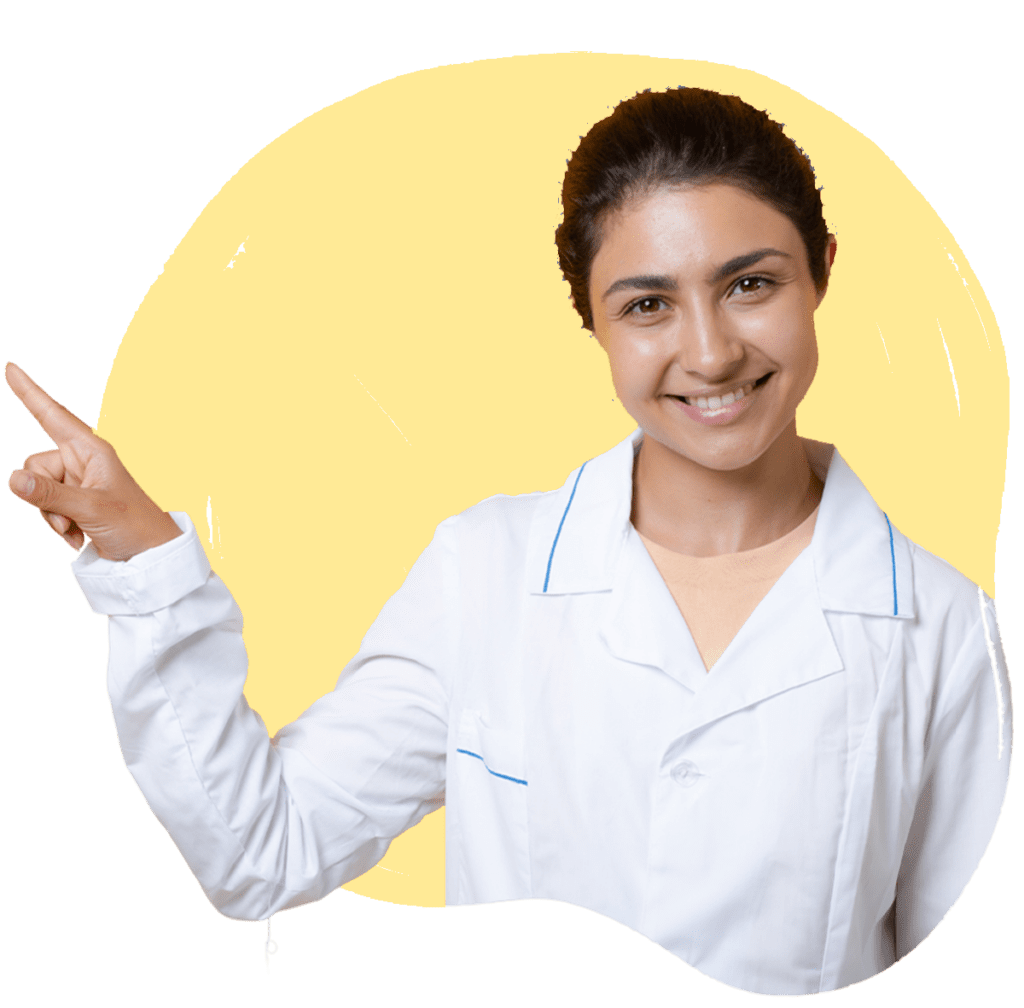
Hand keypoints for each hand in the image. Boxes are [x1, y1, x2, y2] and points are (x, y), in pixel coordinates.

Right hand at [6, 362, 182, 560]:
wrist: (150, 556)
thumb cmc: (133, 525)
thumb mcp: (91, 509)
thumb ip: (50, 495)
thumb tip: (13, 479)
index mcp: (92, 451)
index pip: (54, 416)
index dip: (30, 393)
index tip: (12, 367)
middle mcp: (82, 461)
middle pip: (34, 465)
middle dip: (43, 496)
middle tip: (70, 518)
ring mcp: (77, 482)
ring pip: (35, 489)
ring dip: (51, 515)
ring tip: (79, 528)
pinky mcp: (74, 502)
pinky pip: (44, 506)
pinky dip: (57, 524)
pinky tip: (80, 536)